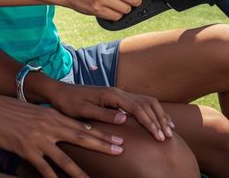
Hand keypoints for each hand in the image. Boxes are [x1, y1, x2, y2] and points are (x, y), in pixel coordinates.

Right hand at [0, 93, 123, 177]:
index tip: (117, 139)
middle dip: (102, 146)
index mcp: (53, 115)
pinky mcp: (26, 149)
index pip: (82, 126)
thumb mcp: (35, 112)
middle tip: (120, 151)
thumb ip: (50, 121)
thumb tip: (64, 129)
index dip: (101, 134)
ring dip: (80, 172)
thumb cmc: (9, 110)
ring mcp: (38, 139)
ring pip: (64, 158)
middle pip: (81, 138)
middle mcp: (49, 126)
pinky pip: (43, 168)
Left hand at [47, 82, 176, 142]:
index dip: (150, 123)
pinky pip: (141, 103)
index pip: (138, 108)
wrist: (60, 91)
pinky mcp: (118, 98)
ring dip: (159, 115)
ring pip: (146, 102)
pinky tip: (158, 120)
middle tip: (168, 137)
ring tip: (169, 130)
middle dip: (159, 120)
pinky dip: (153, 112)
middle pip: (147, 104)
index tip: (159, 136)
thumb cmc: (69, 102)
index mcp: (112, 95)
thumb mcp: (83, 110)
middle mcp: (119, 92)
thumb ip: (104, 114)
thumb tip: (124, 119)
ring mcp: (119, 94)